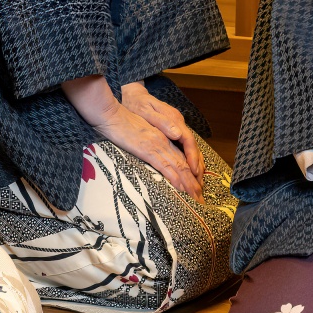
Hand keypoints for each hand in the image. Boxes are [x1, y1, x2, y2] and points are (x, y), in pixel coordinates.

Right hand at [63, 74, 202, 199]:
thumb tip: (168, 149)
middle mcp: (165, 141)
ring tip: (196, 197)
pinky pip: (165, 166)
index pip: (184, 156)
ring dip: (189, 184)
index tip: (198, 185)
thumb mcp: (145, 129)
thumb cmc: (125, 121)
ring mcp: (157, 145)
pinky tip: (181, 188)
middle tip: (201, 198)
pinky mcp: (147, 149)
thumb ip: (158, 138)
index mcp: (166, 136)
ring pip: (179, 167)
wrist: (111, 114)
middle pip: (185, 164)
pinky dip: (175, 178)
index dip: (193, 171)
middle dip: (195, 182)